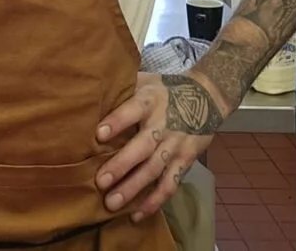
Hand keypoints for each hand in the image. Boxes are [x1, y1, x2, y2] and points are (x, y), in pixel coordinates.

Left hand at [95, 72, 223, 220]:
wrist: (205, 97)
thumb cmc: (164, 90)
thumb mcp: (146, 81)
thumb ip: (123, 89)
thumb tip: (90, 95)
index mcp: (150, 100)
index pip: (133, 110)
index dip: (118, 122)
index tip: (99, 135)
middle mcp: (163, 124)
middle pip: (142, 146)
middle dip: (122, 165)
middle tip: (101, 182)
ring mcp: (175, 145)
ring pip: (154, 169)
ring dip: (133, 188)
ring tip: (112, 203)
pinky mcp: (185, 161)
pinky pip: (170, 184)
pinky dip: (155, 201)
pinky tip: (137, 214)